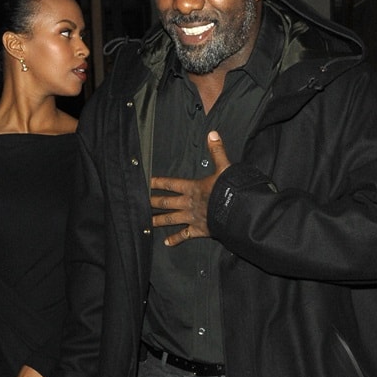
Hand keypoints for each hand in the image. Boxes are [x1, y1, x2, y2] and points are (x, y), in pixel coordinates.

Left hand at [150, 131, 230, 246]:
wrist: (236, 211)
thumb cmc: (230, 189)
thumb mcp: (224, 167)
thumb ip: (217, 151)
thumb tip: (212, 133)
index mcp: (193, 188)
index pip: (171, 184)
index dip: (158, 182)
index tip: (146, 182)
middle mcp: (188, 203)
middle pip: (166, 202)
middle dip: (153, 202)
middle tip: (140, 203)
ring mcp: (192, 218)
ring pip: (171, 219)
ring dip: (159, 221)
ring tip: (147, 223)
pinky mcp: (199, 230)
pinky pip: (184, 236)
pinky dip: (176, 239)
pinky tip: (167, 243)